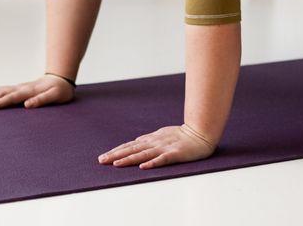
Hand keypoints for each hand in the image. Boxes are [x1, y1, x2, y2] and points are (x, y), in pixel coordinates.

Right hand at [0, 74, 73, 109]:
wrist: (61, 78)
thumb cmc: (60, 90)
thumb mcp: (55, 96)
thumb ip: (42, 100)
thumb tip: (27, 105)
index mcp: (29, 91)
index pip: (11, 98)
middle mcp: (21, 88)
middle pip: (1, 93)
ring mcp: (19, 87)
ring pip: (0, 90)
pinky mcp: (19, 89)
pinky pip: (3, 90)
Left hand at [97, 124, 215, 169]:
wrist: (200, 133)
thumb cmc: (181, 135)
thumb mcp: (161, 135)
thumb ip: (148, 139)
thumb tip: (135, 141)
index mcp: (151, 139)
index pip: (130, 146)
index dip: (116, 151)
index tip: (103, 157)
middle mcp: (154, 143)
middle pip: (132, 149)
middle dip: (116, 155)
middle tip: (102, 161)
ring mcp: (164, 148)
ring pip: (143, 154)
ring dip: (129, 159)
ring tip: (116, 164)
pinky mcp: (175, 154)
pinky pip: (162, 159)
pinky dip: (152, 163)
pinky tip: (143, 167)